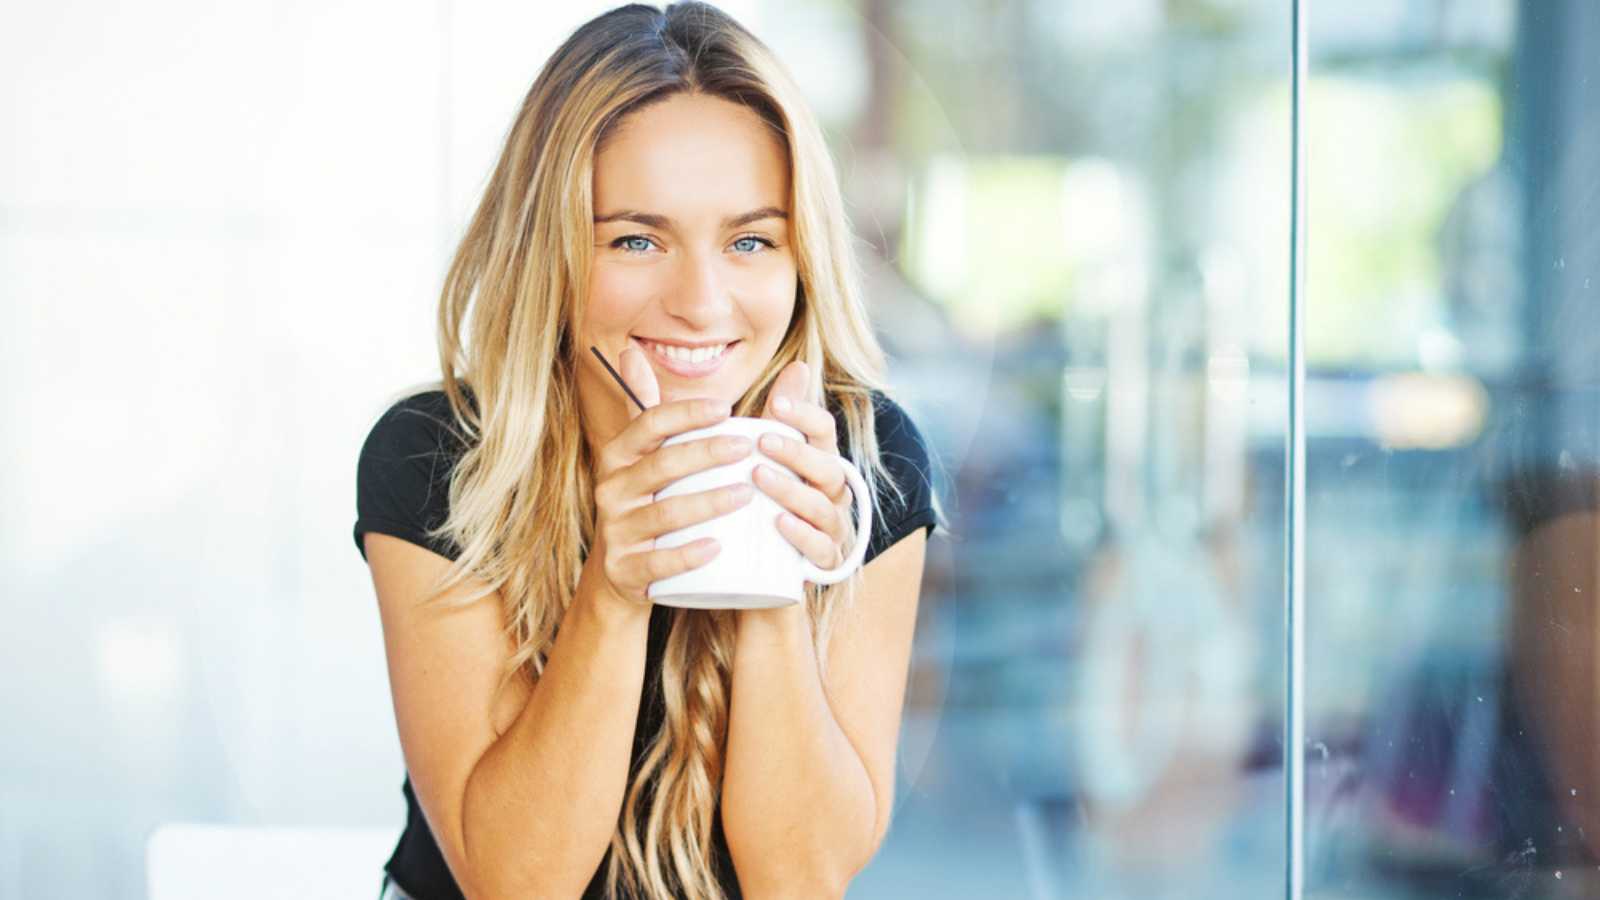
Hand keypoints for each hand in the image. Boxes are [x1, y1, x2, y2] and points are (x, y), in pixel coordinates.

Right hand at [583, 345, 755, 612]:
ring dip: (707, 502)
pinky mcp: (625, 570)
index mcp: (618, 457)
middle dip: (706, 453)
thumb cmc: (646, 500)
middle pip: (661, 466)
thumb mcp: (640, 455)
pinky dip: (688, 554)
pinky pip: (657, 563)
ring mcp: (617, 532)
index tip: (726, 407)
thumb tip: (631, 350)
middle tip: (750, 446)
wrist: (621, 573)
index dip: (685, 414)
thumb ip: (644, 407)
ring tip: (747, 493)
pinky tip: (719, 545)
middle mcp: (611, 490)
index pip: (649, 425)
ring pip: (665, 513)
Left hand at [752, 360, 856, 573]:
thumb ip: (778, 416)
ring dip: (792, 490)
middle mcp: (832, 493)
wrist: (759, 569)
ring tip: (758, 477)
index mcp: (819, 462)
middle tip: (762, 440)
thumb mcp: (764, 457)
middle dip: (796, 452)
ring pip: (823, 507)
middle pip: (828, 467)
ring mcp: (830, 528)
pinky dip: (802, 535)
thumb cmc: (763, 502)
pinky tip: (778, 523)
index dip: (805, 414)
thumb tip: (798, 365)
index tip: (777, 402)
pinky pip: (821, 549)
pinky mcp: (822, 562)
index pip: (824, 431)